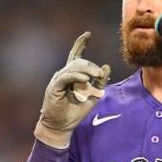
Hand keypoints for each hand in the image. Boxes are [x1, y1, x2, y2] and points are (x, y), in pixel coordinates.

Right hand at [35, 31, 110, 147]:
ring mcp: (58, 80)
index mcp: (71, 76)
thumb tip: (106, 67)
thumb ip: (99, 84)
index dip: (80, 44)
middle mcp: (63, 75)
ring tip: (96, 76)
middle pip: (78, 62)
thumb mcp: (92, 97)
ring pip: (73, 68)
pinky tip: (85, 79)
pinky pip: (66, 77)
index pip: (75, 55)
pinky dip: (76, 76)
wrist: (62, 126)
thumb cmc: (75, 112)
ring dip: (86, 70)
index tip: (88, 34)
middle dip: (91, 66)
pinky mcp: (55, 88)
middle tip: (100, 74)